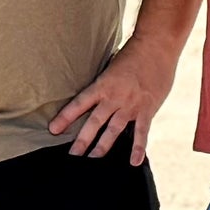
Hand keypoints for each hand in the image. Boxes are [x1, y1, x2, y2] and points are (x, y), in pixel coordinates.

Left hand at [47, 34, 178, 163]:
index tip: (53, 130)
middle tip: (72, 156)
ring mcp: (130, 105)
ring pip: (114, 130)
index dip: (66, 117)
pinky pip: (141, 132)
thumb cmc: (133, 53)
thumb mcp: (112, 66)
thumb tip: (97, 95)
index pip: (79, 104)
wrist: (156, 46)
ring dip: (103, 147)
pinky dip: (137, 148)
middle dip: (82, 140)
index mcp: (102, 85)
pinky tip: (133, 162)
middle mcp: (114, 97)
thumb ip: (105, 83)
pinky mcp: (147, 109)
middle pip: (94, 122)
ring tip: (93, 160)